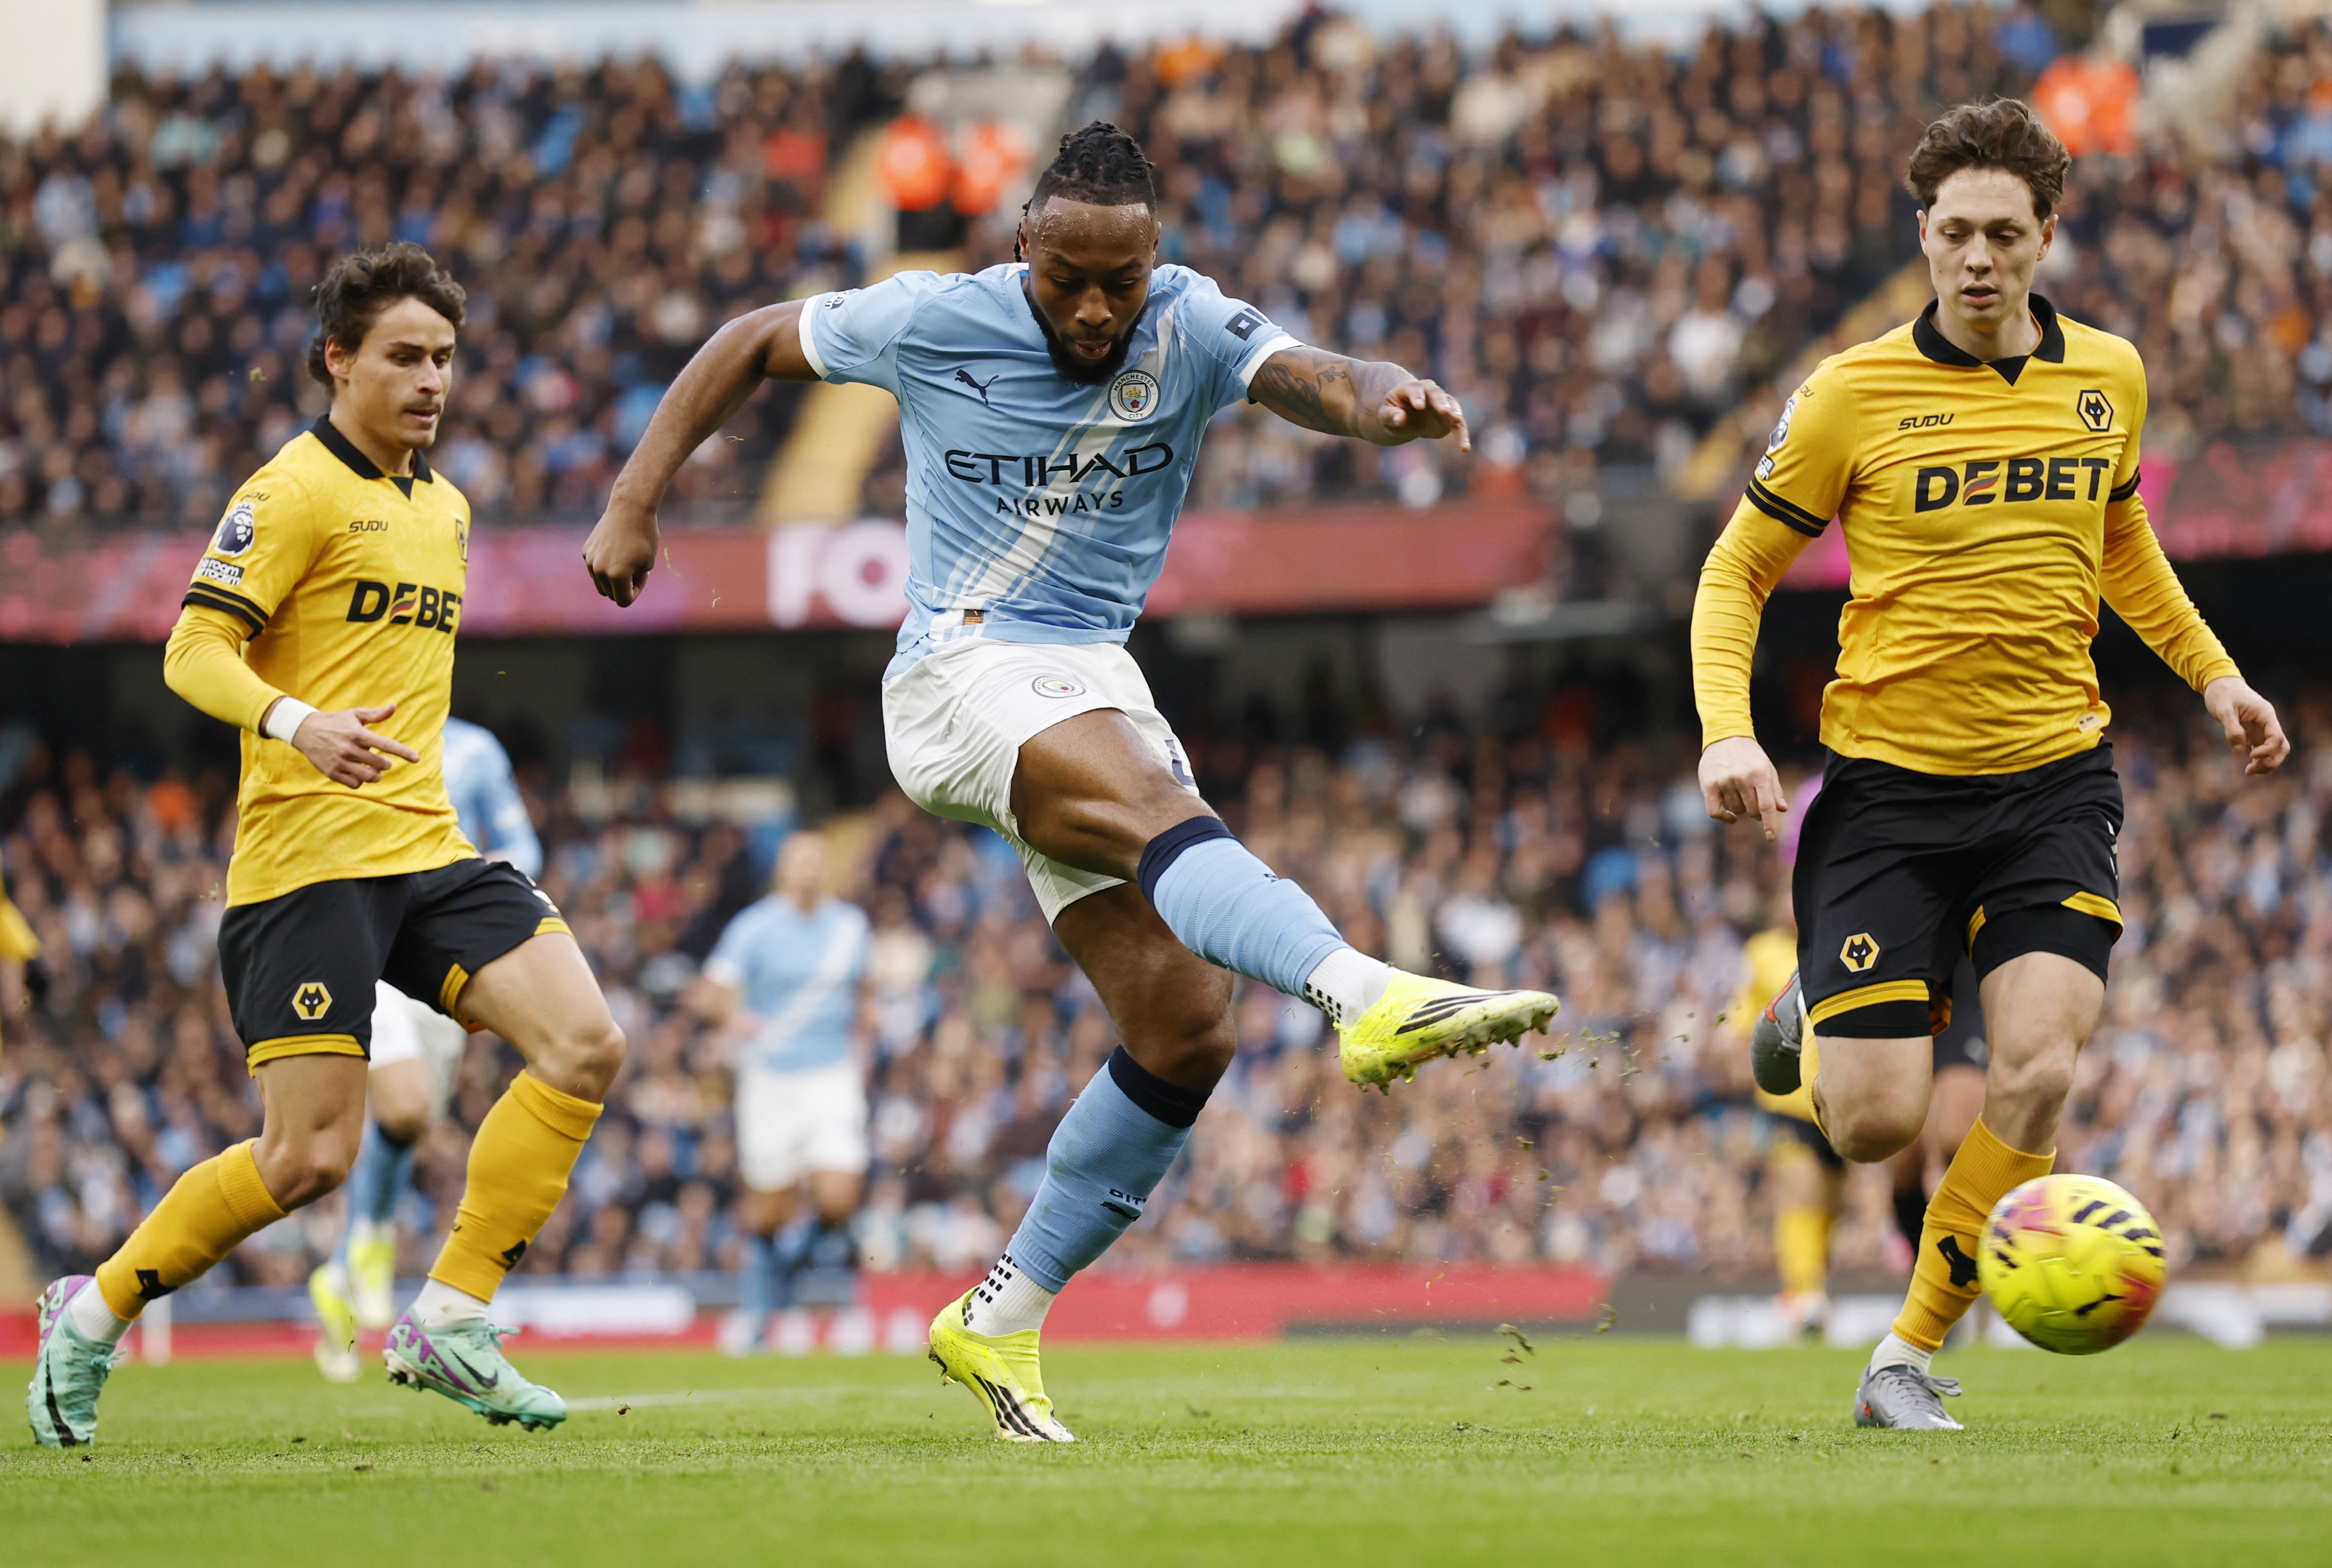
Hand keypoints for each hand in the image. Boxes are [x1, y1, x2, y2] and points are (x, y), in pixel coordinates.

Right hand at [288, 702, 420, 787]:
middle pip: (379, 764)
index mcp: (357, 733)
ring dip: (376, 776)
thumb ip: (376, 714)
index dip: (403, 752)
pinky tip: (359, 773)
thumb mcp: (354, 714)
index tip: (416, 758)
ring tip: (374, 770)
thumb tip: (394, 706)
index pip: (385, 744)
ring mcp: (339, 762)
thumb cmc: (335, 722)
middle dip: (385, 764)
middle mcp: (349, 748)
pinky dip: (360, 781)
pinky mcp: (332, 772)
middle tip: (382, 762)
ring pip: (368, 777)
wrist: (305, 731)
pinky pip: (354, 784)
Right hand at [583, 493, 660, 606]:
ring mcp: (590, 561)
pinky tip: (616, 550)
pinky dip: (605, 565)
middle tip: (637, 568)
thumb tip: (619, 586)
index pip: (624, 601)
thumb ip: (634, 580)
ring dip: (613, 579)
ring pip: (600, 583)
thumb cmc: (645, 536)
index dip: (636, 591)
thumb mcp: (648, 564)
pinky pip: (595, 568)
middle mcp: (599, 570)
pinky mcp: (586, 551)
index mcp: (617, 575)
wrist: (630, 508)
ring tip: (626, 560)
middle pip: (610, 594)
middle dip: (624, 586)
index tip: (643, 574)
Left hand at [1375, 378, 1470, 451]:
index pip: (1414, 389)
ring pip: (1451, 405)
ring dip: (1455, 412)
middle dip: (1441, 402)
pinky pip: (1458, 425)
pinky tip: (1465, 447)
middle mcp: (1428, 391)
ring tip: (1458, 420)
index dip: (1417, 397)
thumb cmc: (1392, 413)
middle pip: (1436, 393)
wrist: (1404, 416)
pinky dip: (1462, 435)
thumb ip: (1391, 415)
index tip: (1419, 407)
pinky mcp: (1449, 417)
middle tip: (1445, 411)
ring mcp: (1441, 402)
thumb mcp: (1385, 416)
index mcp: (1410, 388)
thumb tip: (1400, 418)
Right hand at [1700, 735, 1787, 840]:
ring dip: (1740, 808)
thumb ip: (1774, 790)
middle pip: (1751, 811)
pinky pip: (1715, 812)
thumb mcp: (1767, 768)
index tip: (1770, 837)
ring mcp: (1724, 782)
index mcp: (1759, 774)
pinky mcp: (1709, 785)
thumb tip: (1782, 809)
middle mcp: (1741, 778)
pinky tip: (1730, 816)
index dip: (1769, 823)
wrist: (1726, 736)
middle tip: (1753, 800)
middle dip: (1755, 811)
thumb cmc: (1750, 755)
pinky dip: (1724, 817)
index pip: (1766, 805)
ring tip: (1740, 794)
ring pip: (1736, 811)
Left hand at [2203, 676, 2288, 775]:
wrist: (2219, 685)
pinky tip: (2248, 767)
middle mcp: (2267, 723)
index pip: (2276, 737)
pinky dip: (2258, 760)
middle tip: (2252, 769)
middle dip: (2271, 761)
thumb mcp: (2223, 709)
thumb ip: (2232, 729)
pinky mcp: (2252, 733)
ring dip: (2266, 763)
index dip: (2267, 750)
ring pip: (2273, 750)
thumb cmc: (2222, 694)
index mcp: (2266, 714)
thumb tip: (2241, 752)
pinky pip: (2262, 750)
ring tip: (2249, 771)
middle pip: (2281, 747)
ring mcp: (2261, 729)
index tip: (2250, 754)